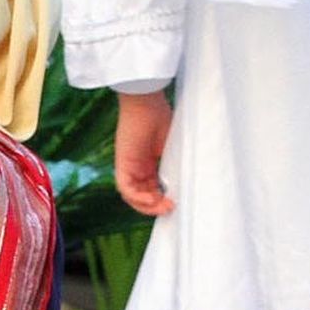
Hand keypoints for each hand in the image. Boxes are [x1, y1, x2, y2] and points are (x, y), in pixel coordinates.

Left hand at [114, 90, 173, 216]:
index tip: (176, 202)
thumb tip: (187, 182)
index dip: (162, 199)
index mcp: (148, 162)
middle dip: (156, 206)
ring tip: (164, 206)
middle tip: (172, 207)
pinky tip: (152, 199)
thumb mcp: (172, 146)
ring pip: (133, 196)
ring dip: (148, 206)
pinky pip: (126, 188)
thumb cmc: (161, 116)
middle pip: (142, 195)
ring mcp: (128, 166)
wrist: (147, 102)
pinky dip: (137, 198)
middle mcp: (136, 167)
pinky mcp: (122, 164)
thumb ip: (175, 164)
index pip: (152, 188)